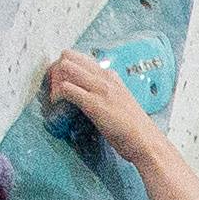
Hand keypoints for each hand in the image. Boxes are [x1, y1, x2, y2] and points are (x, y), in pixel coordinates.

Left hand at [41, 51, 160, 159]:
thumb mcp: (121, 103)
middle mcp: (105, 78)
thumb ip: (106, 96)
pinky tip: (56, 104)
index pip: (82, 59)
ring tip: (53, 96)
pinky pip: (67, 89)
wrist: (146, 141)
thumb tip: (90, 97)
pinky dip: (57, 95)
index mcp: (112, 77)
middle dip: (56, 70)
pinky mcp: (93, 103)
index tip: (60, 82)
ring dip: (54, 80)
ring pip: (66, 68)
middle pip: (70, 58)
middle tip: (51, 87)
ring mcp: (99, 89)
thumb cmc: (135, 129)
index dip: (67, 68)